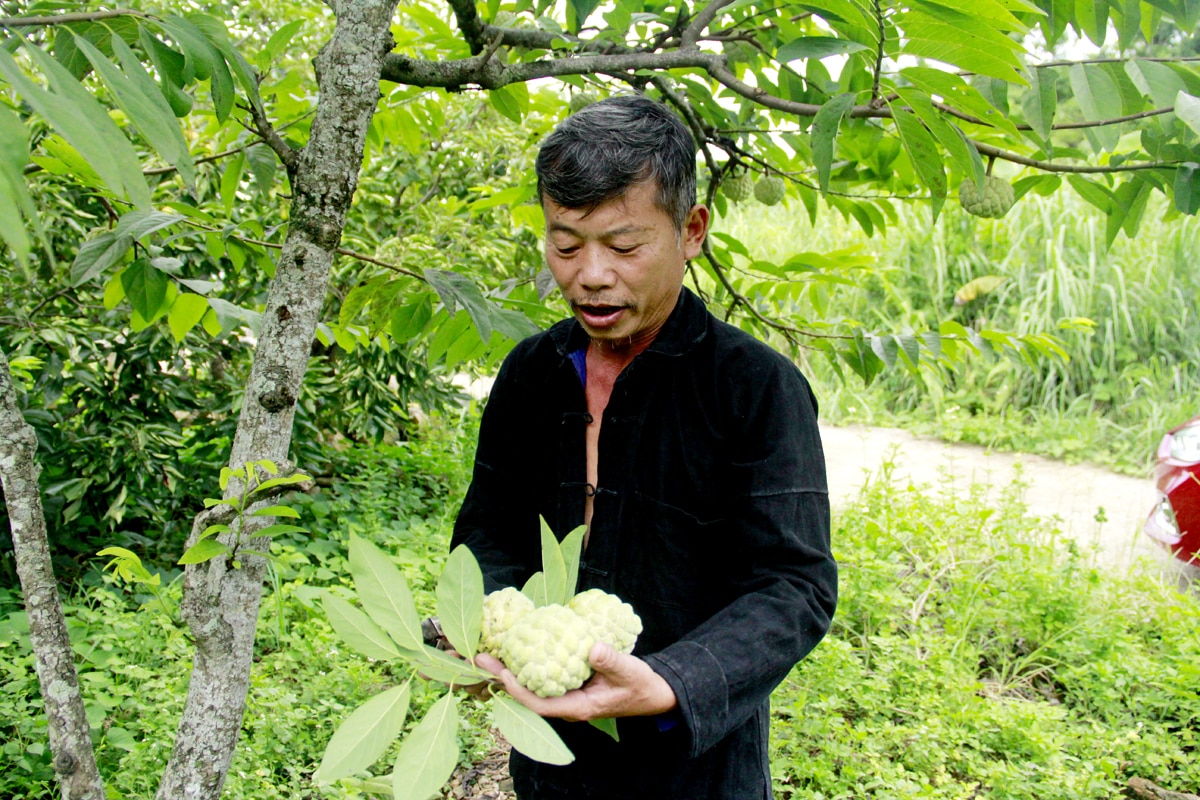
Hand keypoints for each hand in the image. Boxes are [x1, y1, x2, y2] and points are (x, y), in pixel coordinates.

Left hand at [474, 642, 676, 721]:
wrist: (651, 692)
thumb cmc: (639, 685)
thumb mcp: (629, 671)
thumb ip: (611, 661)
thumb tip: (592, 648)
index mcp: (578, 708)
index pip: (540, 704)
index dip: (519, 691)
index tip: (503, 673)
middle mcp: (567, 704)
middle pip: (528, 696)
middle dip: (503, 678)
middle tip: (481, 658)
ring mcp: (566, 695)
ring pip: (532, 686)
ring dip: (511, 670)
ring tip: (489, 652)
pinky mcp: (569, 685)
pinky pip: (543, 677)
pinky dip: (528, 663)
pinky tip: (518, 647)